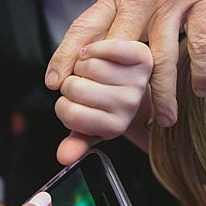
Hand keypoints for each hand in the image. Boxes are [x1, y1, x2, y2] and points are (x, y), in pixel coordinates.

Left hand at [47, 0, 205, 126]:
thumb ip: (109, 17)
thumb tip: (87, 56)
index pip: (84, 27)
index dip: (65, 56)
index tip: (55, 86)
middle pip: (118, 52)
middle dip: (112, 90)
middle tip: (112, 123)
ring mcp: (172, 0)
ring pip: (161, 56)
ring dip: (162, 94)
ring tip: (164, 120)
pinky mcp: (204, 0)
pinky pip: (201, 44)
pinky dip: (202, 71)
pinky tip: (201, 91)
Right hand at [54, 40, 152, 165]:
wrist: (132, 83)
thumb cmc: (106, 103)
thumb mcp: (89, 125)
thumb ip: (75, 141)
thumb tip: (63, 157)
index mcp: (114, 126)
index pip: (69, 113)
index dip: (63, 104)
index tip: (74, 103)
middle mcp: (128, 106)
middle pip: (74, 87)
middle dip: (70, 83)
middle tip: (82, 85)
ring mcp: (137, 81)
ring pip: (88, 66)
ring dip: (80, 64)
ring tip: (90, 71)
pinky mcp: (142, 57)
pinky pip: (108, 49)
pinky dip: (93, 48)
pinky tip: (93, 53)